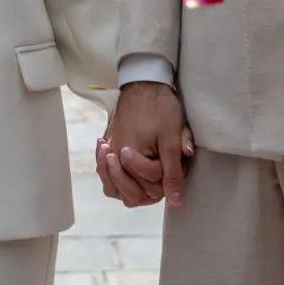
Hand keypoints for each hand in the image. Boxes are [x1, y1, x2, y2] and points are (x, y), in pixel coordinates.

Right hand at [96, 82, 194, 209]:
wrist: (144, 82)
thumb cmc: (159, 107)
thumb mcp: (171, 139)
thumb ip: (172, 172)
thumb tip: (176, 202)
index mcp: (130, 155)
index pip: (149, 185)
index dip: (166, 179)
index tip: (174, 161)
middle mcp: (115, 157)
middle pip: (129, 193)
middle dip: (148, 186)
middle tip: (161, 169)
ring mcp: (110, 151)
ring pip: (114, 188)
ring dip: (130, 187)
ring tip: (143, 176)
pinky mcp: (109, 145)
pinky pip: (107, 173)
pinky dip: (115, 178)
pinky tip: (129, 172)